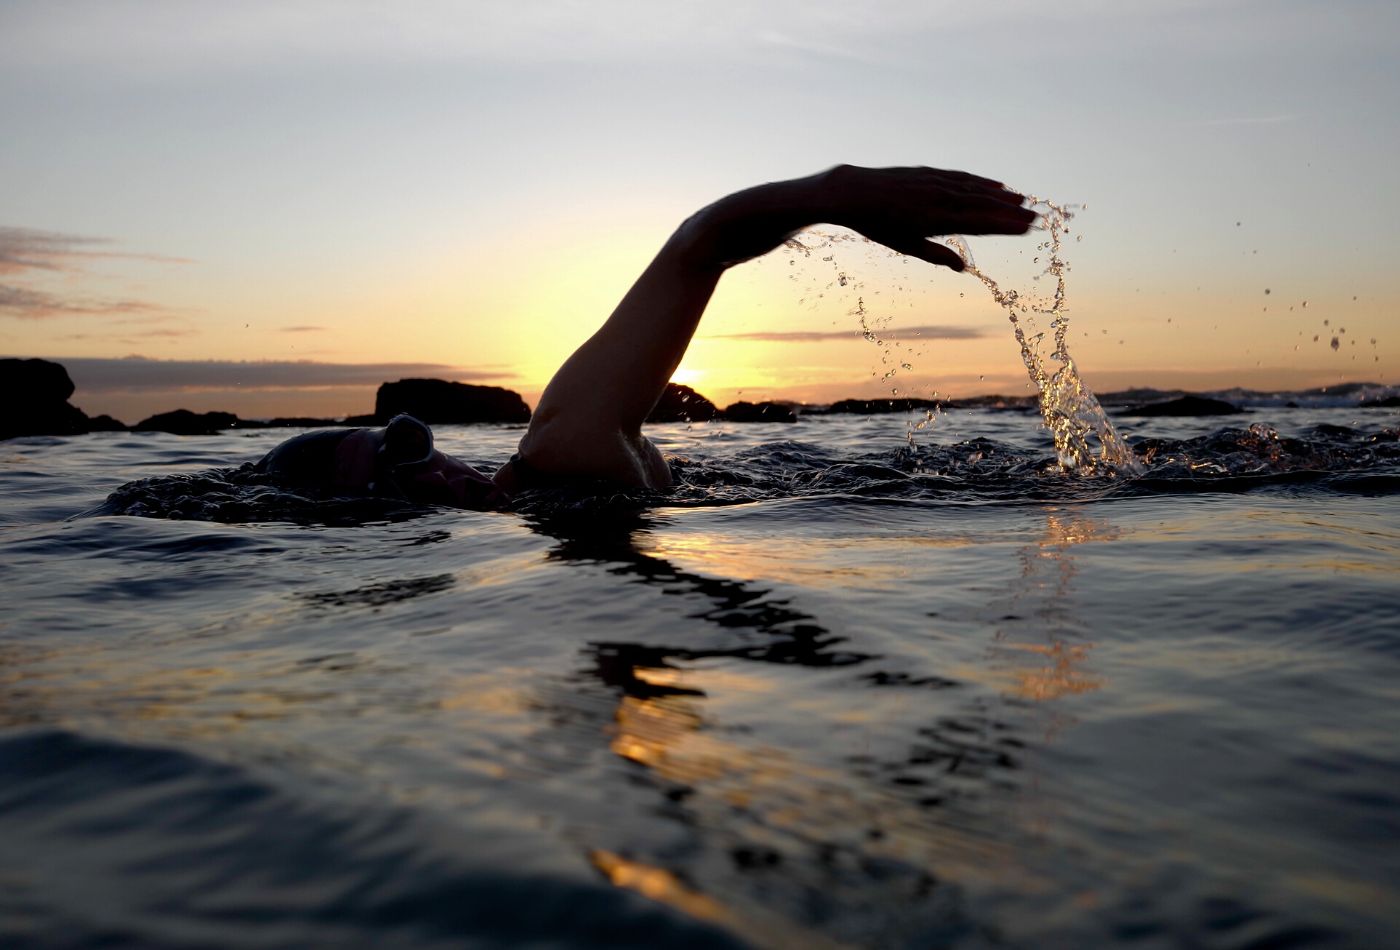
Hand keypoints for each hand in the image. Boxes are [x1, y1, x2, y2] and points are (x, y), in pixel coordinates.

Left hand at [820, 165, 1036, 269]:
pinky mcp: (930, 173)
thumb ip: (936, 255)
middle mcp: (939, 198)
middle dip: (1010, 211)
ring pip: (975, 188)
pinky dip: (980, 181)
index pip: (979, 223)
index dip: (1004, 225)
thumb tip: (962, 268)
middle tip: (1036, 217)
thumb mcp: (906, 246)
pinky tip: (995, 184)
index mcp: (935, 220)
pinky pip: (961, 177)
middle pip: (983, 205)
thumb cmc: (879, 225)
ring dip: (1000, 194)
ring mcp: (936, 182)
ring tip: (1022, 200)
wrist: (855, 192)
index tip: (1027, 228)